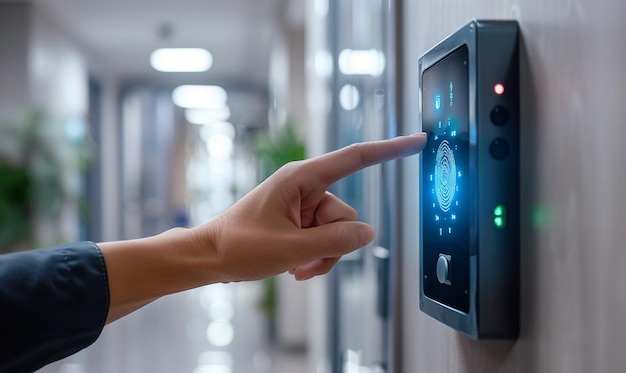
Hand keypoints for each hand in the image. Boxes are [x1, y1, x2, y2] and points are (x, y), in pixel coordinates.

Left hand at [100, 133, 425, 322]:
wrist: (209, 258)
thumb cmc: (239, 246)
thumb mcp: (291, 248)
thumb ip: (336, 241)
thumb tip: (367, 233)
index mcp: (302, 179)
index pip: (355, 159)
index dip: (390, 150)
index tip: (417, 139)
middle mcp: (306, 189)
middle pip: (348, 217)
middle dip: (331, 244)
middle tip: (300, 256)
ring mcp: (304, 208)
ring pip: (339, 235)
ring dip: (321, 256)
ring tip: (292, 264)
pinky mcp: (301, 223)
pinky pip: (326, 242)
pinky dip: (315, 259)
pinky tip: (294, 268)